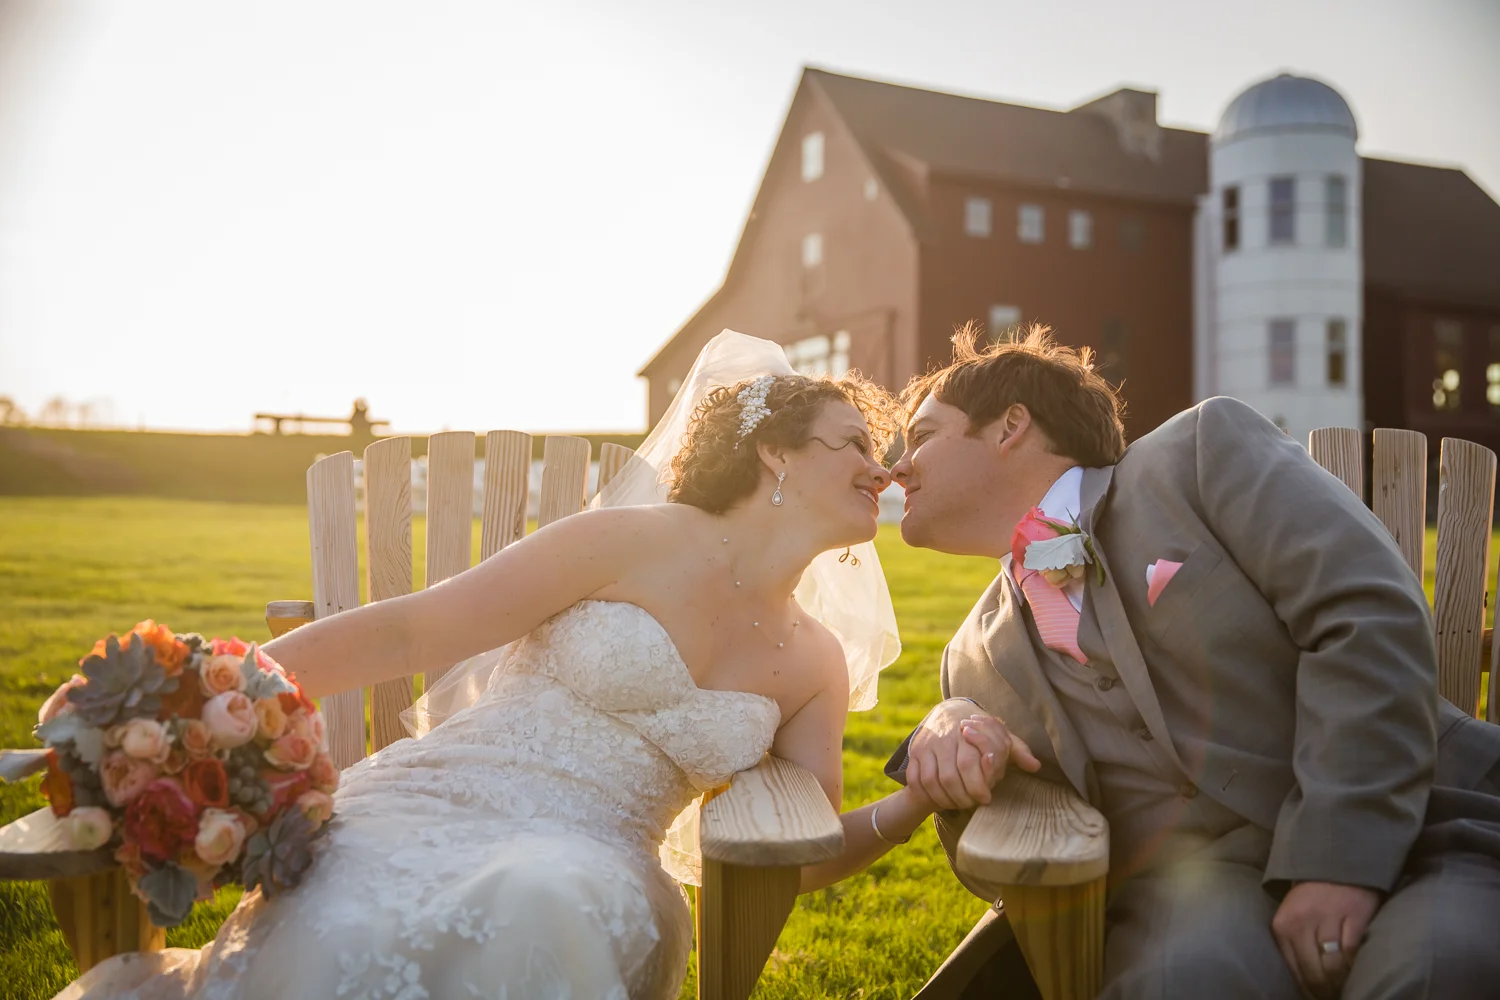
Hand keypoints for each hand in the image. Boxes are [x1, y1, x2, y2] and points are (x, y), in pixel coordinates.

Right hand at [906, 700, 1040, 810]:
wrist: (945, 714)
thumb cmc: (979, 732)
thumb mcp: (1000, 737)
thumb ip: (1017, 751)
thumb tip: (1035, 766)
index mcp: (967, 732)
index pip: (969, 764)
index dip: (978, 786)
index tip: (986, 798)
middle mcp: (944, 738)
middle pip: (950, 777)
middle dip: (963, 797)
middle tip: (972, 804)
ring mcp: (926, 745)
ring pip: (931, 781)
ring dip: (945, 799)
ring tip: (958, 804)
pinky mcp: (914, 753)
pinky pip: (916, 780)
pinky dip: (926, 794)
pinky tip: (940, 799)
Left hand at [1271, 881, 1379, 997]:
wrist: (1334, 864)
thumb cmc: (1312, 898)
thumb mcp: (1292, 918)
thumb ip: (1294, 946)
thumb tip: (1304, 984)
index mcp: (1283, 925)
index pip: (1295, 970)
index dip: (1308, 990)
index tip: (1316, 998)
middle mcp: (1302, 921)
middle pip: (1314, 972)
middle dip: (1325, 991)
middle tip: (1334, 996)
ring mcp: (1328, 917)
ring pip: (1334, 965)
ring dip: (1341, 982)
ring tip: (1345, 988)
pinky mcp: (1353, 914)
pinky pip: (1353, 951)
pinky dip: (1355, 966)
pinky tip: (1356, 971)